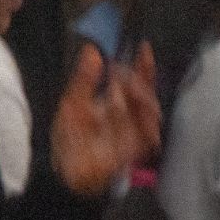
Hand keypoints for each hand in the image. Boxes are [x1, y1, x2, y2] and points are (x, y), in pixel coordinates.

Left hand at [52, 43, 160, 195]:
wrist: (69, 171)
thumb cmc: (71, 137)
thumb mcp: (72, 104)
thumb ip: (83, 79)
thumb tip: (91, 51)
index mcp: (115, 98)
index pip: (134, 76)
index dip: (141, 63)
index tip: (143, 48)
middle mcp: (129, 110)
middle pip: (145, 88)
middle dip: (137, 80)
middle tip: (123, 77)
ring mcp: (136, 127)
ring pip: (149, 106)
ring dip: (140, 98)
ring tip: (123, 96)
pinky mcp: (139, 145)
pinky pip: (150, 132)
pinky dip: (147, 123)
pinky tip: (140, 117)